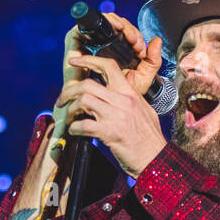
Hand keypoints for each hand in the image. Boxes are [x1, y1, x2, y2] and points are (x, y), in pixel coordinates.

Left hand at [58, 53, 166, 179]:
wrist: (156, 159)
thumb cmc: (150, 138)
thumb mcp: (146, 109)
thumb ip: (134, 92)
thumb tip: (128, 76)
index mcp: (130, 94)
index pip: (109, 66)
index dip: (88, 60)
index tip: (75, 61)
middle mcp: (122, 101)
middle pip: (88, 85)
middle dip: (69, 91)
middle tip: (63, 100)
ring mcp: (116, 116)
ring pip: (83, 100)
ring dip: (71, 109)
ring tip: (71, 118)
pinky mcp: (109, 133)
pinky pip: (84, 125)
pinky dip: (74, 128)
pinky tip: (75, 132)